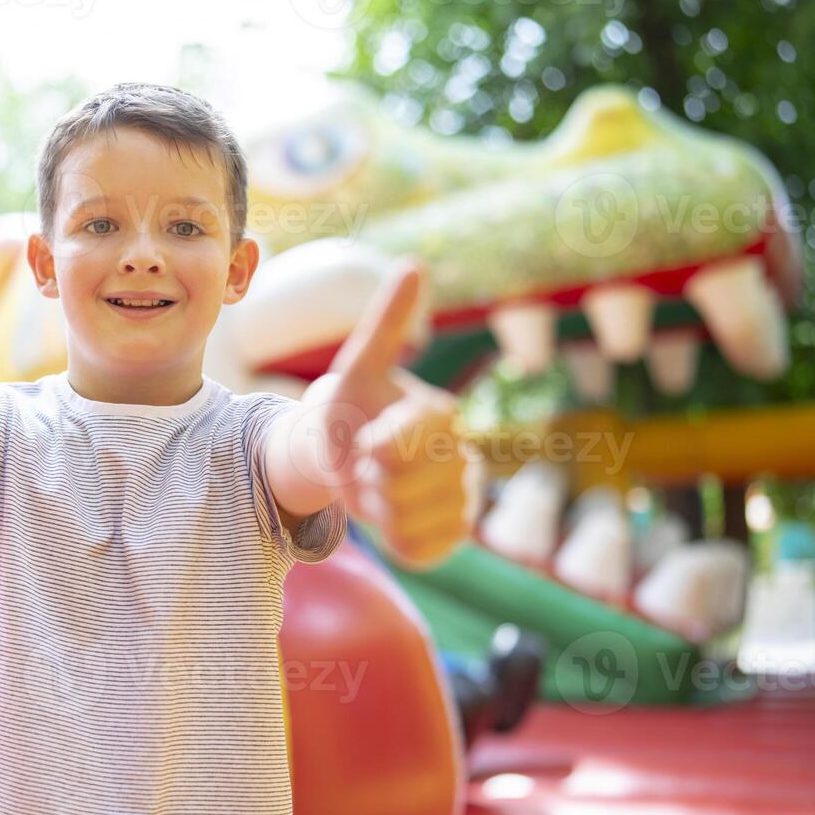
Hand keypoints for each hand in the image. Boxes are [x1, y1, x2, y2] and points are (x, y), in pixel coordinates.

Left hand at [297, 259, 475, 568]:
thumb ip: (388, 323)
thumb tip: (414, 264)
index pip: (394, 448)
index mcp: (442, 414)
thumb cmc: (353, 408)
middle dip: (364, 478)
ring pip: (400, 520)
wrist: (350, 458)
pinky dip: (390, 537)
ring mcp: (463, 500)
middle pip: (394, 487)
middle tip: (366, 463)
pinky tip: (391, 515)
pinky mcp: (455, 537)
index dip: (367, 450)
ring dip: (373, 508)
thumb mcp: (358, 365)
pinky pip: (414, 549)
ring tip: (376, 484)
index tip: (364, 439)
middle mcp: (464, 456)